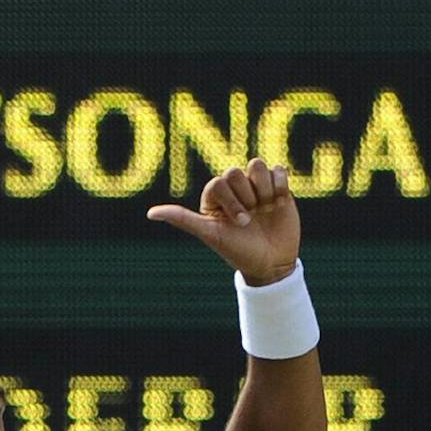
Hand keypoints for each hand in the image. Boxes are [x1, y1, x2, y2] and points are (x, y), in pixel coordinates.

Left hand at [147, 161, 301, 284]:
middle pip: (236, 172)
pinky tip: (279, 204)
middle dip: (246, 198)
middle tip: (252, 219)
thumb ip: (183, 220)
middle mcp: (235, 189)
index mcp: (216, 197)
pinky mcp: (279, 187)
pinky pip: (278, 169)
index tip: (240, 224)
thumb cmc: (239, 252)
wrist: (272, 264)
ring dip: (264, 190)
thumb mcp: (210, 235)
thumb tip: (150, 214)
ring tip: (267, 209)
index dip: (232, 202)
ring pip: (257, 165)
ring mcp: (257, 186)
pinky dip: (280, 185)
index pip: (219, 182)